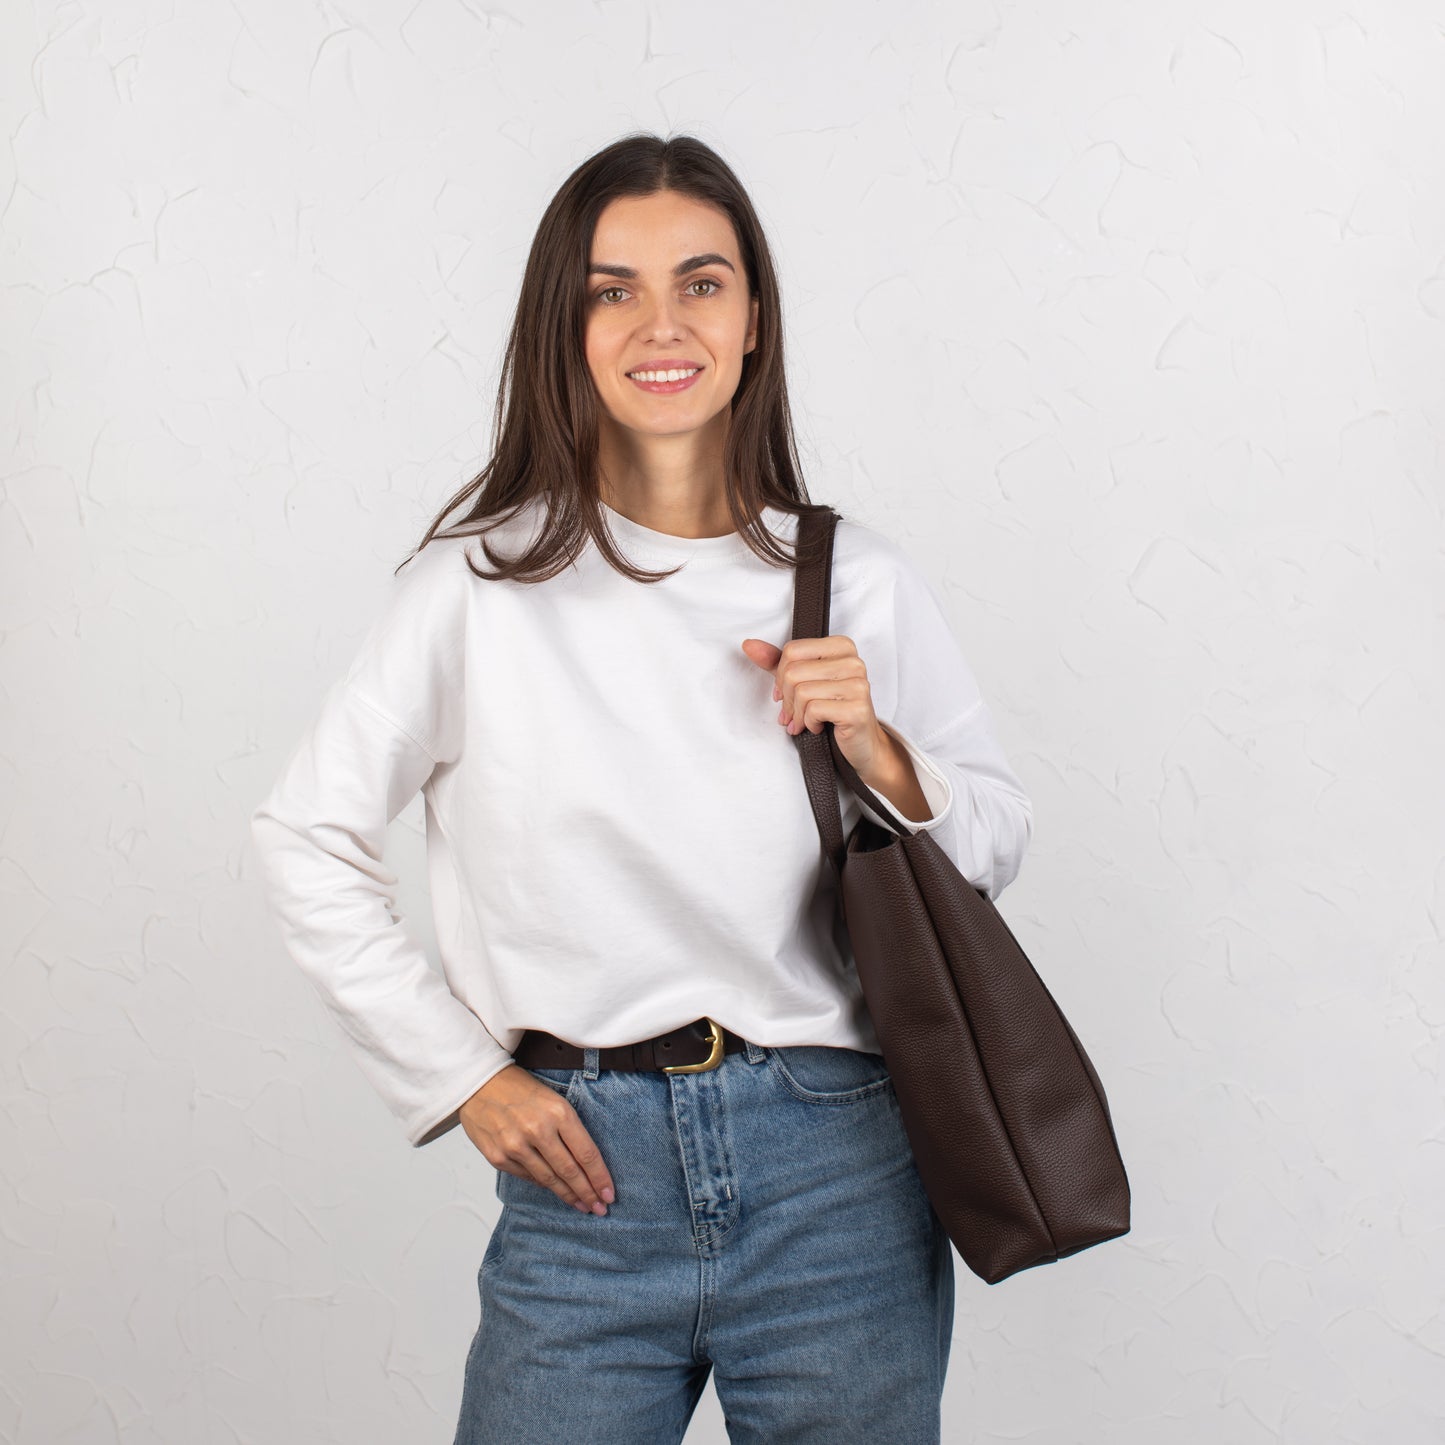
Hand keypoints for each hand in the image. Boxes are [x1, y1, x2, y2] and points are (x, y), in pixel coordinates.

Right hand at [459, 1065, 615, 1215]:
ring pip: (549, 1179)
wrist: (479, 1082)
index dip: (599, 1177)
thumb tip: (585, 1163)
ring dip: (568, 1195)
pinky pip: (527, 1177)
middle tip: (600, 1208)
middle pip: (570, 1171)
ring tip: (581, 1205)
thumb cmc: (520, 1088)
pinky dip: (543, 1184)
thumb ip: (569, 1128)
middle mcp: (538, 1130)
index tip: (609, 1193)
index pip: (586, 1153)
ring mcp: (516, 1146)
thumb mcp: (553, 1099)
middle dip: (587, 1193)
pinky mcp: (498, 1157)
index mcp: (558, 1112)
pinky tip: (555, 1189)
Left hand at [739, 634, 892, 782]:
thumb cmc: (832, 711)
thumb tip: (749, 645)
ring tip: (802, 722)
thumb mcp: (803, 681)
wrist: (861, 744)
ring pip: (802, 692)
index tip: (783, 693)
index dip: (780, 675)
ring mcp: (858, 685)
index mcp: (841, 647)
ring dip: (797, 714)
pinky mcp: (857, 709)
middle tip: (791, 714)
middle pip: (794, 672)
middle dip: (786, 699)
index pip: (793, 650)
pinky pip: (814, 710)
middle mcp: (854, 662)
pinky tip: (816, 727)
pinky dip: (808, 723)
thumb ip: (777, 662)